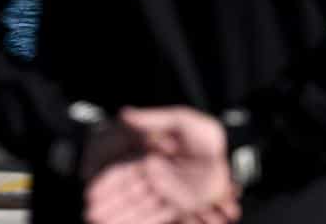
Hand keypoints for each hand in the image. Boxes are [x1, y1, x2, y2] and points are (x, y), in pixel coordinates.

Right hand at [83, 107, 239, 223]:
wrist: (234, 153)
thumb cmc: (205, 136)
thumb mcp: (182, 120)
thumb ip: (154, 118)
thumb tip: (126, 112)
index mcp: (152, 156)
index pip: (124, 170)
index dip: (108, 181)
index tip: (92, 190)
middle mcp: (156, 176)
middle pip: (127, 191)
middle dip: (109, 202)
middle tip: (90, 212)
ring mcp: (166, 192)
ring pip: (138, 206)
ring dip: (119, 214)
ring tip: (99, 221)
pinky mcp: (179, 205)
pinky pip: (156, 216)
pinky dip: (138, 221)